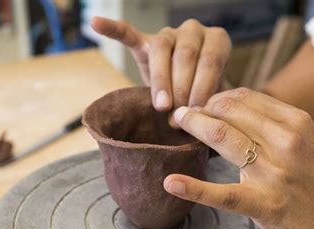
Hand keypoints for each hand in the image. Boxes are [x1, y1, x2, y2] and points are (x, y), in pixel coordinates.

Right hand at [91, 17, 231, 116]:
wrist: (191, 91)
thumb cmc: (204, 95)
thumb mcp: (212, 98)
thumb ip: (204, 104)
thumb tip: (189, 120)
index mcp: (217, 40)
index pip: (210, 59)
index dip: (203, 86)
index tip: (195, 110)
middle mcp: (194, 31)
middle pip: (186, 54)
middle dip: (181, 87)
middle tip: (177, 114)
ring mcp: (169, 34)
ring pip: (162, 49)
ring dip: (161, 80)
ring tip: (161, 106)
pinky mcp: (145, 41)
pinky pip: (128, 33)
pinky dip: (112, 28)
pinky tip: (96, 22)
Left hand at [164, 87, 313, 228]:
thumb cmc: (313, 186)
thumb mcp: (300, 144)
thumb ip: (268, 125)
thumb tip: (226, 108)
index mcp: (295, 122)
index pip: (243, 96)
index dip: (212, 98)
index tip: (196, 105)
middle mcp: (287, 141)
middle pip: (229, 111)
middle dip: (198, 109)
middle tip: (178, 116)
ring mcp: (277, 173)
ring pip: (224, 138)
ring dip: (193, 126)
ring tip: (175, 125)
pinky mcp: (267, 205)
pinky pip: (224, 194)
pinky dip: (194, 188)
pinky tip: (170, 183)